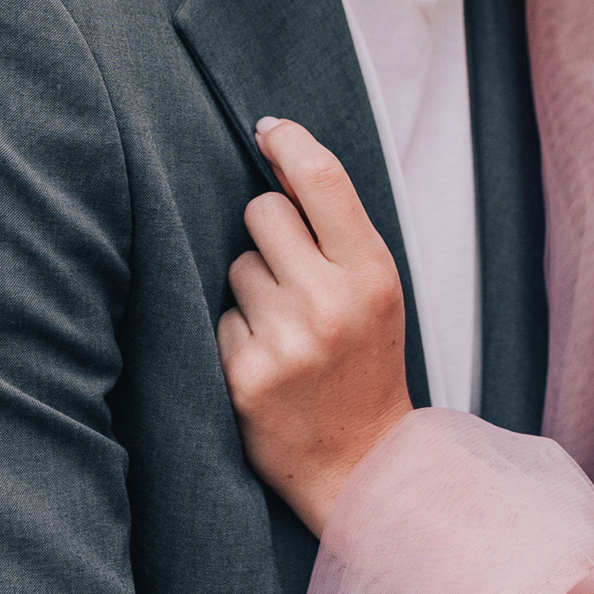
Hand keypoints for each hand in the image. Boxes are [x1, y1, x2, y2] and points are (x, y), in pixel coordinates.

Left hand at [218, 118, 412, 532]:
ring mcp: (284, 340)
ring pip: (235, 266)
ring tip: (286, 331)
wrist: (361, 463)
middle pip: (261, 213)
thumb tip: (279, 149)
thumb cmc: (366, 364)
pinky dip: (236, 335)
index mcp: (371, 274)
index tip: (269, 130)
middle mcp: (329, 302)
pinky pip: (218, 317)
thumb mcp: (375, 291)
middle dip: (267, 234)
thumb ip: (336, 231)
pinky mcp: (242, 374)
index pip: (322, 180)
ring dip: (251, 290)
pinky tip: (268, 363)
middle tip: (293, 277)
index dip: (290, 143)